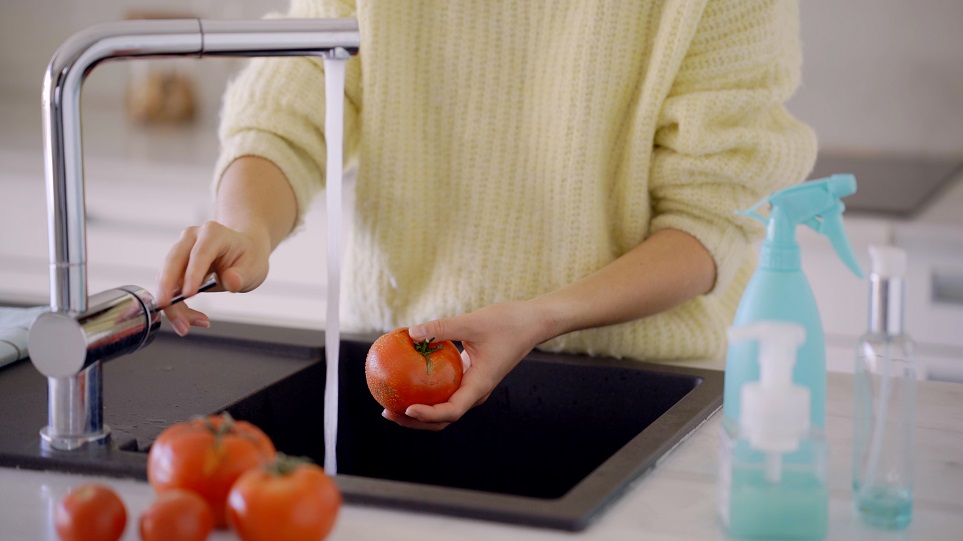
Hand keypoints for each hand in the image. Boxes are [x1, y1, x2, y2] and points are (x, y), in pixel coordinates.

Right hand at [156, 221, 271, 335]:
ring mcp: (181, 250)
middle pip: (174, 262)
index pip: (200, 253)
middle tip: (169, 310)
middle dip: (168, 289)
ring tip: (186, 326)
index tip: (188, 294)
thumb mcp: (253, 269)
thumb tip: (231, 282)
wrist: (243, 252)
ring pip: (166, 277)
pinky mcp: (175, 265)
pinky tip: (187, 320)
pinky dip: (175, 305)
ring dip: (171, 304)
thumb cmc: (248, 258)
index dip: (192, 273)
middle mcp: (192, 237)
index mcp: (213, 233)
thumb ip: (241, 276)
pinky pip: (169, 286)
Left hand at [382, 301, 548, 430]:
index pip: (451, 411)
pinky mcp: (469, 377)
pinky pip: (444, 390)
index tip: (407, 408)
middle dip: (413, 421)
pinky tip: (404, 377)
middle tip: (386, 412)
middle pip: (442, 419)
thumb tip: (410, 332)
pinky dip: (424, 390)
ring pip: (442, 408)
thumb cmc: (508, 322)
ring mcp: (472, 386)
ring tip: (389, 402)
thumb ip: (442, 328)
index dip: (428, 415)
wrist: (532, 323)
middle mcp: (475, 392)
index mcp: (480, 385)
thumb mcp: (473, 322)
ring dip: (417, 410)